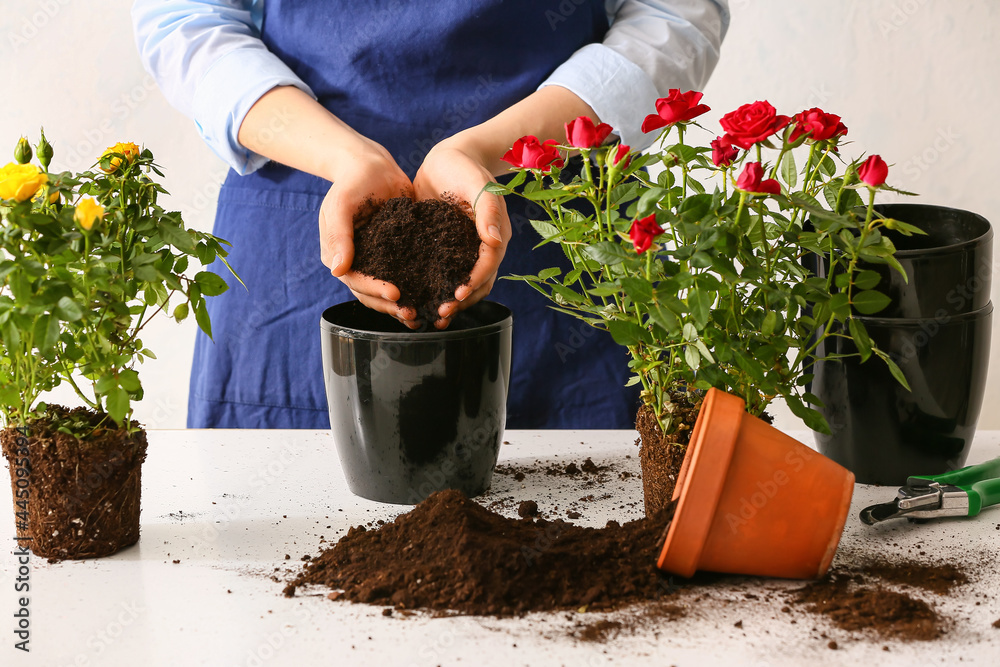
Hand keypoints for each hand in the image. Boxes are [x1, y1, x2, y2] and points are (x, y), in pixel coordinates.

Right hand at [320, 138, 420, 326]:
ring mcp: (377, 260)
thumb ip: (338, 235)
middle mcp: (357, 263)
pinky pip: (405, 276)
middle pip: (372, 294)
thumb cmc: (353, 181)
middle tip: (413, 314)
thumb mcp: (341, 204)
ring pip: (388, 291)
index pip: (356, 282)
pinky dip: (416, 289)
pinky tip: (432, 297)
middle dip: (391, 306)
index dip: (375, 291)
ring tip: (422, 315)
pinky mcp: (396, 254)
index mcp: (339, 255)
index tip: (396, 294)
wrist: (373, 165)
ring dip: (403, 305)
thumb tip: (338, 270)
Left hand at [414, 135, 510, 328]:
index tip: (457, 295)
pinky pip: (444, 274)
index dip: (474, 283)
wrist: (448, 158)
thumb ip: (488, 211)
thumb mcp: (478, 184)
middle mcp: (482, 248)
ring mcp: (464, 251)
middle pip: (477, 284)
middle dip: (461, 301)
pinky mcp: (446, 250)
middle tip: (441, 313)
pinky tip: (421, 299)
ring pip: (462, 284)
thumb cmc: (464, 167)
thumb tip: (494, 241)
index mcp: (495, 235)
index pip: (487, 267)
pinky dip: (436, 289)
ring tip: (433, 317)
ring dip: (451, 302)